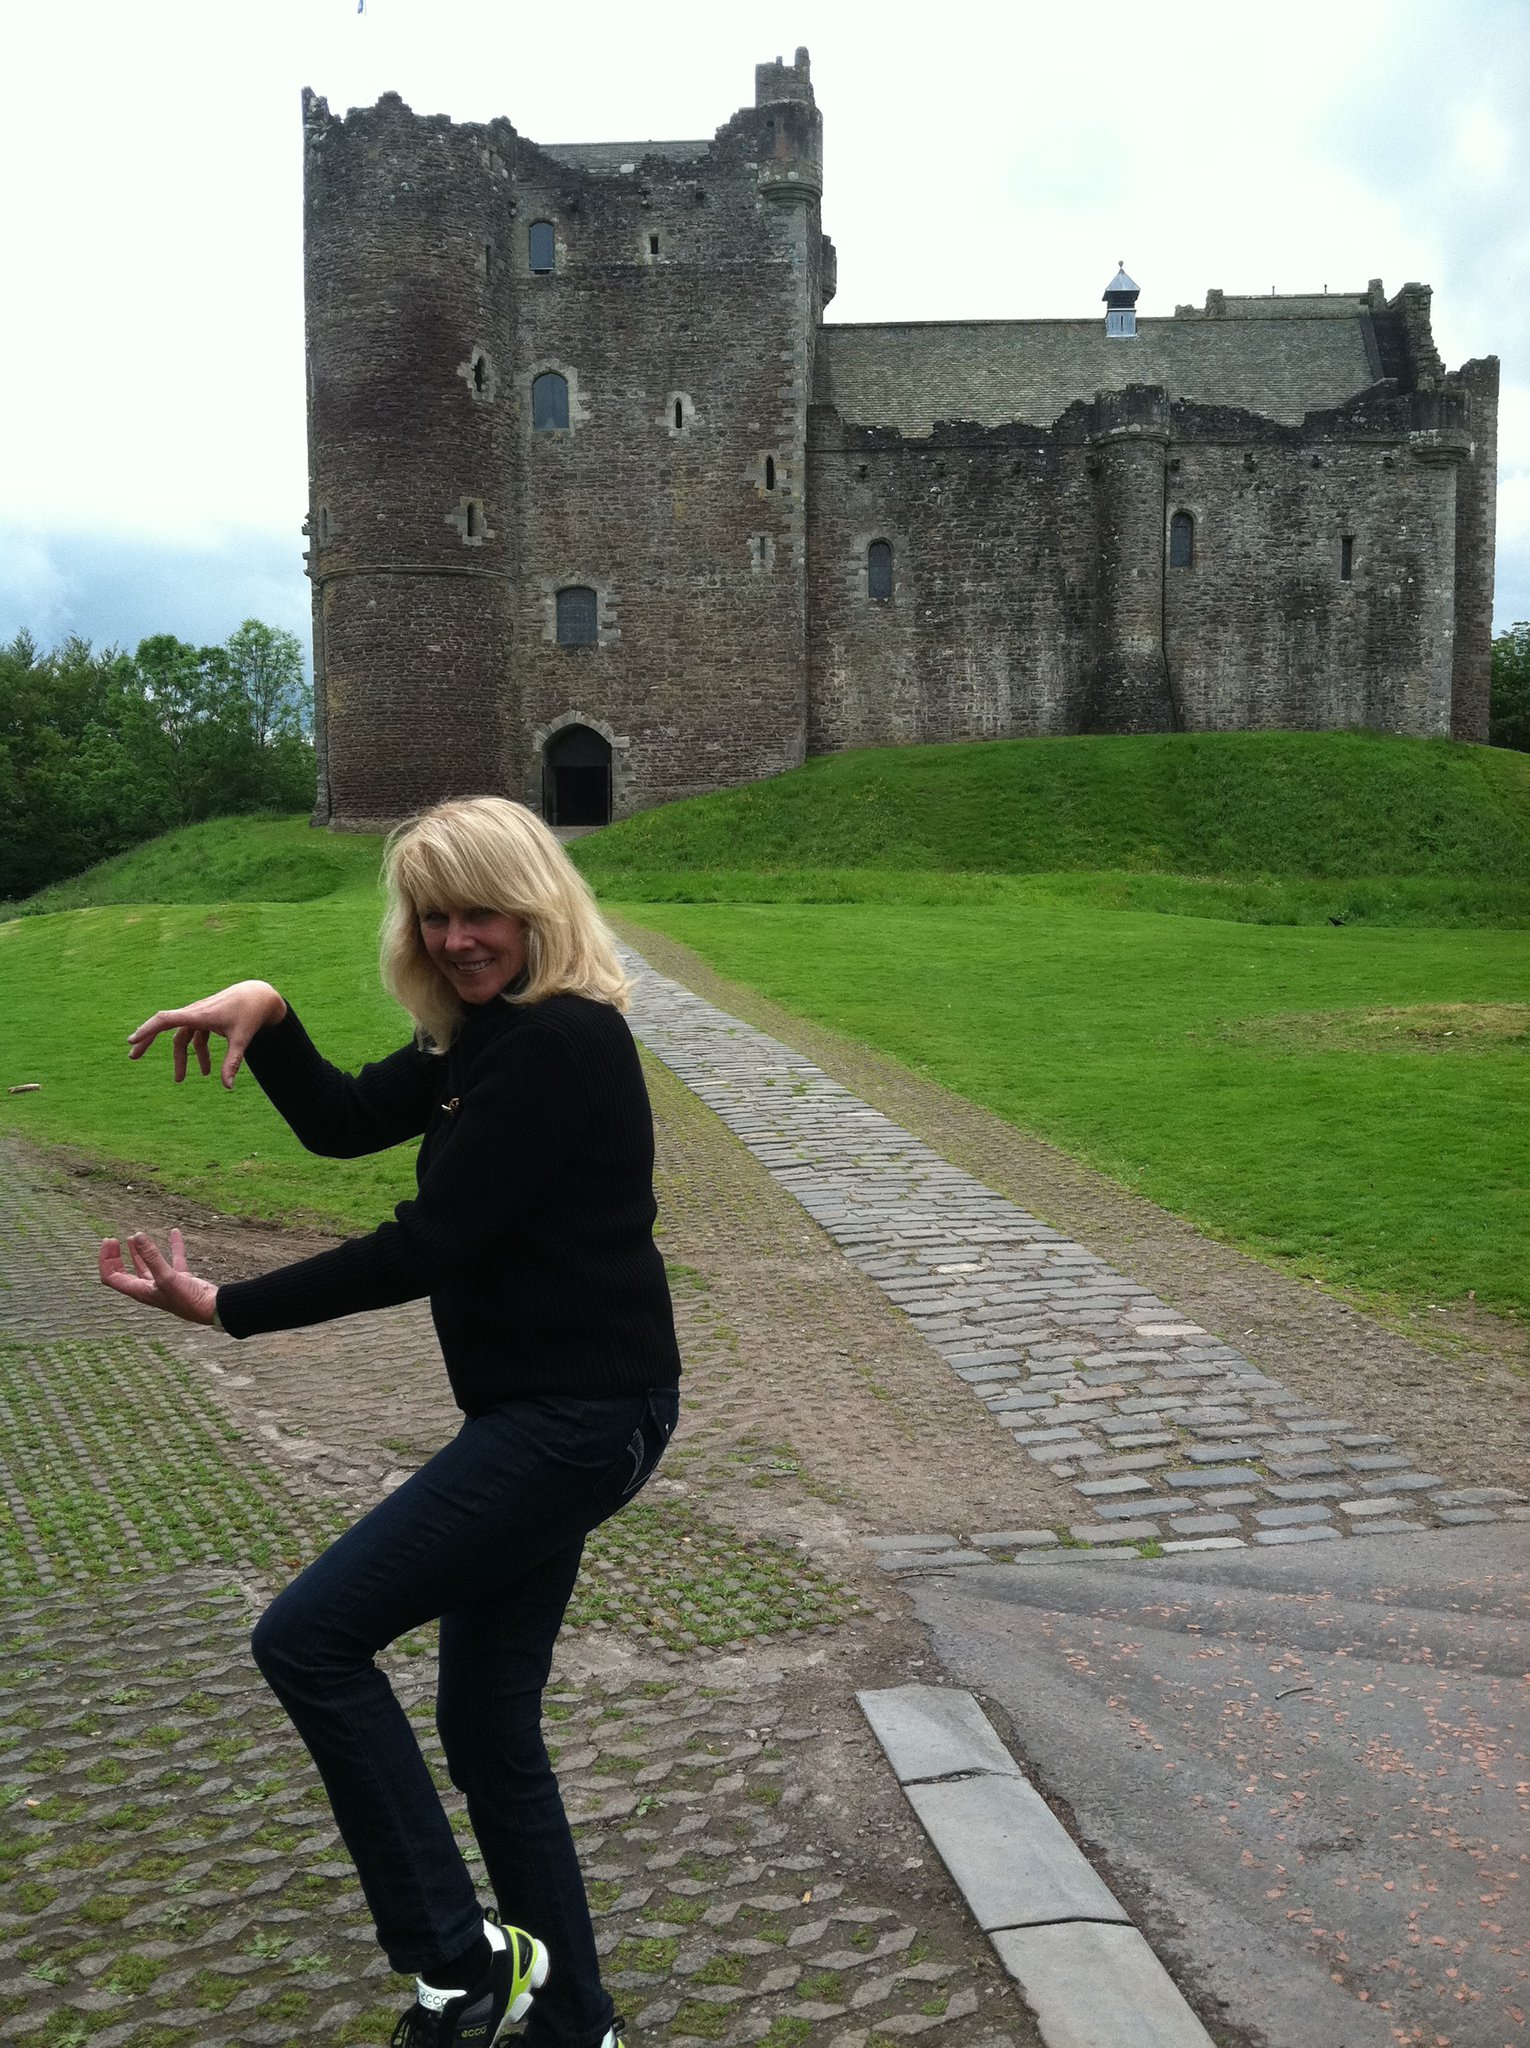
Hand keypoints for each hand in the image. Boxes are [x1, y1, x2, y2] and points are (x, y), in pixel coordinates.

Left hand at [99, 1229, 218, 1324]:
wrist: (211, 1308)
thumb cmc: (187, 1299)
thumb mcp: (167, 1276)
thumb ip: (152, 1256)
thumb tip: (137, 1235)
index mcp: (139, 1291)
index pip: (112, 1277)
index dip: (106, 1260)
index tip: (110, 1241)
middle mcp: (148, 1288)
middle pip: (124, 1273)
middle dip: (116, 1257)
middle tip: (112, 1240)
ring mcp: (163, 1284)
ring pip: (145, 1266)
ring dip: (138, 1252)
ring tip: (134, 1237)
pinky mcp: (179, 1279)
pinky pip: (173, 1259)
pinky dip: (172, 1246)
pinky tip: (174, 1233)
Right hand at [127, 980, 286, 1089]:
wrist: (259, 996)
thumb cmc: (250, 1014)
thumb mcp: (242, 1039)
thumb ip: (233, 1062)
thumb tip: (228, 1086)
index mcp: (198, 1014)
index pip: (166, 1019)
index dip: (147, 1029)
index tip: (131, 1041)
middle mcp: (195, 1012)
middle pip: (165, 1026)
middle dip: (148, 1041)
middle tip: (132, 1056)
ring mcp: (199, 1015)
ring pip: (183, 1037)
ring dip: (181, 1058)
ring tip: (180, 1080)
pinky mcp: (206, 1019)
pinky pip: (196, 1037)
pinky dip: (198, 1053)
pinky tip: (205, 1071)